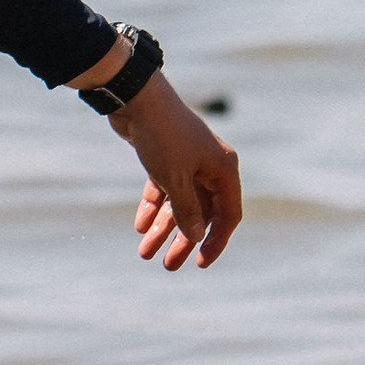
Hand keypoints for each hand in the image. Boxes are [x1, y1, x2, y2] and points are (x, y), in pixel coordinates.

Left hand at [100, 68, 241, 269]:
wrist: (136, 98)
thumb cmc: (162, 136)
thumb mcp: (176, 180)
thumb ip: (187, 211)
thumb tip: (194, 237)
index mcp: (224, 170)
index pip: (228, 215)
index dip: (216, 242)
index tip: (201, 264)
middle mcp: (210, 166)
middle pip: (201, 213)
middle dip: (183, 240)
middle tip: (168, 266)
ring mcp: (188, 160)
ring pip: (179, 203)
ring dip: (163, 228)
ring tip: (144, 253)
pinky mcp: (166, 156)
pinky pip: (164, 189)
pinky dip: (153, 207)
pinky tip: (140, 227)